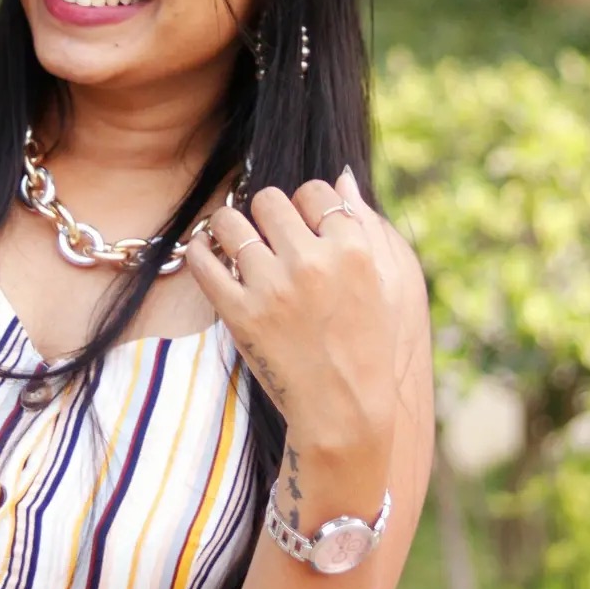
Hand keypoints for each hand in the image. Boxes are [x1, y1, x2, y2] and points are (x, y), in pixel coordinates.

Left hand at [186, 167, 424, 454]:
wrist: (345, 411)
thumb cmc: (371, 346)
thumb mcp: (389, 284)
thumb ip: (367, 225)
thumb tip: (342, 176)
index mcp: (353, 250)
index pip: (314, 190)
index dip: (306, 206)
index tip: (303, 228)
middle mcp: (312, 262)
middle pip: (269, 199)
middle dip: (267, 214)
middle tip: (269, 238)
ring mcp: (272, 288)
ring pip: (230, 221)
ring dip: (230, 228)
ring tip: (236, 245)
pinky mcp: (240, 314)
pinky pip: (202, 260)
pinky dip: (200, 252)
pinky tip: (210, 258)